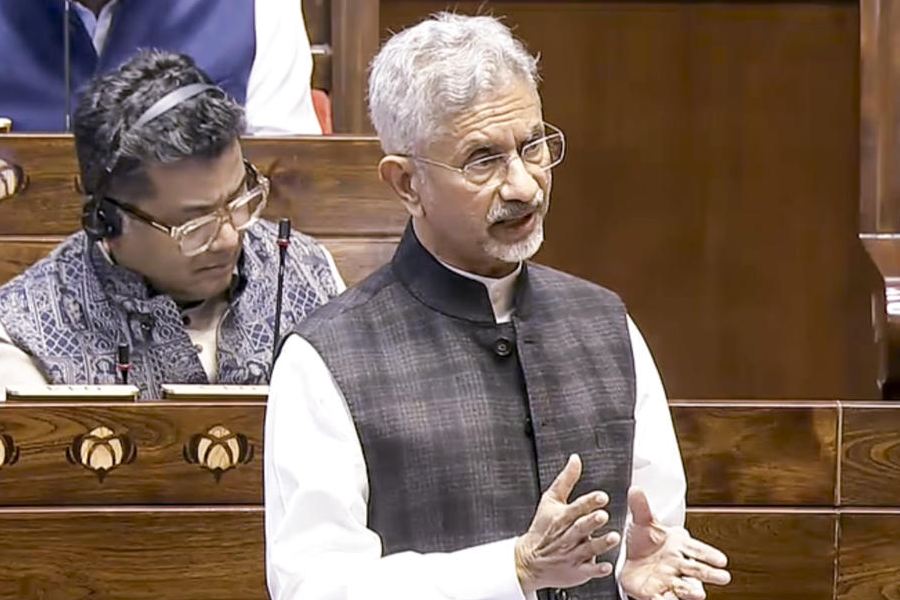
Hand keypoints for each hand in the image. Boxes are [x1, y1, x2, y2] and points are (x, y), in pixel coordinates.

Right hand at [515, 454, 621, 593]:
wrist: (529, 560)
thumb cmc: (543, 528)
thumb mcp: (551, 500)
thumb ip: (566, 479)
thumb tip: (576, 459)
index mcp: (562, 517)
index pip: (576, 508)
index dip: (588, 502)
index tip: (601, 497)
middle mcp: (567, 536)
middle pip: (580, 527)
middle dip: (591, 522)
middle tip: (602, 516)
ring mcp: (572, 554)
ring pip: (587, 549)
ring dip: (600, 544)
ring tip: (613, 538)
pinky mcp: (576, 570)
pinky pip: (587, 571)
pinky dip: (596, 569)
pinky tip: (607, 567)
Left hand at [621, 488, 730, 599]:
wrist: (632, 561)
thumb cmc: (645, 542)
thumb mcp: (642, 523)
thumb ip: (641, 508)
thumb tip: (635, 489)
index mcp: (679, 546)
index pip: (697, 549)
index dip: (709, 554)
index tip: (722, 559)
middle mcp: (678, 565)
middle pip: (698, 570)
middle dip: (711, 574)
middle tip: (724, 577)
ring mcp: (668, 581)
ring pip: (684, 588)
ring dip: (692, 591)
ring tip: (699, 594)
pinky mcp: (655, 594)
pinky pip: (663, 599)